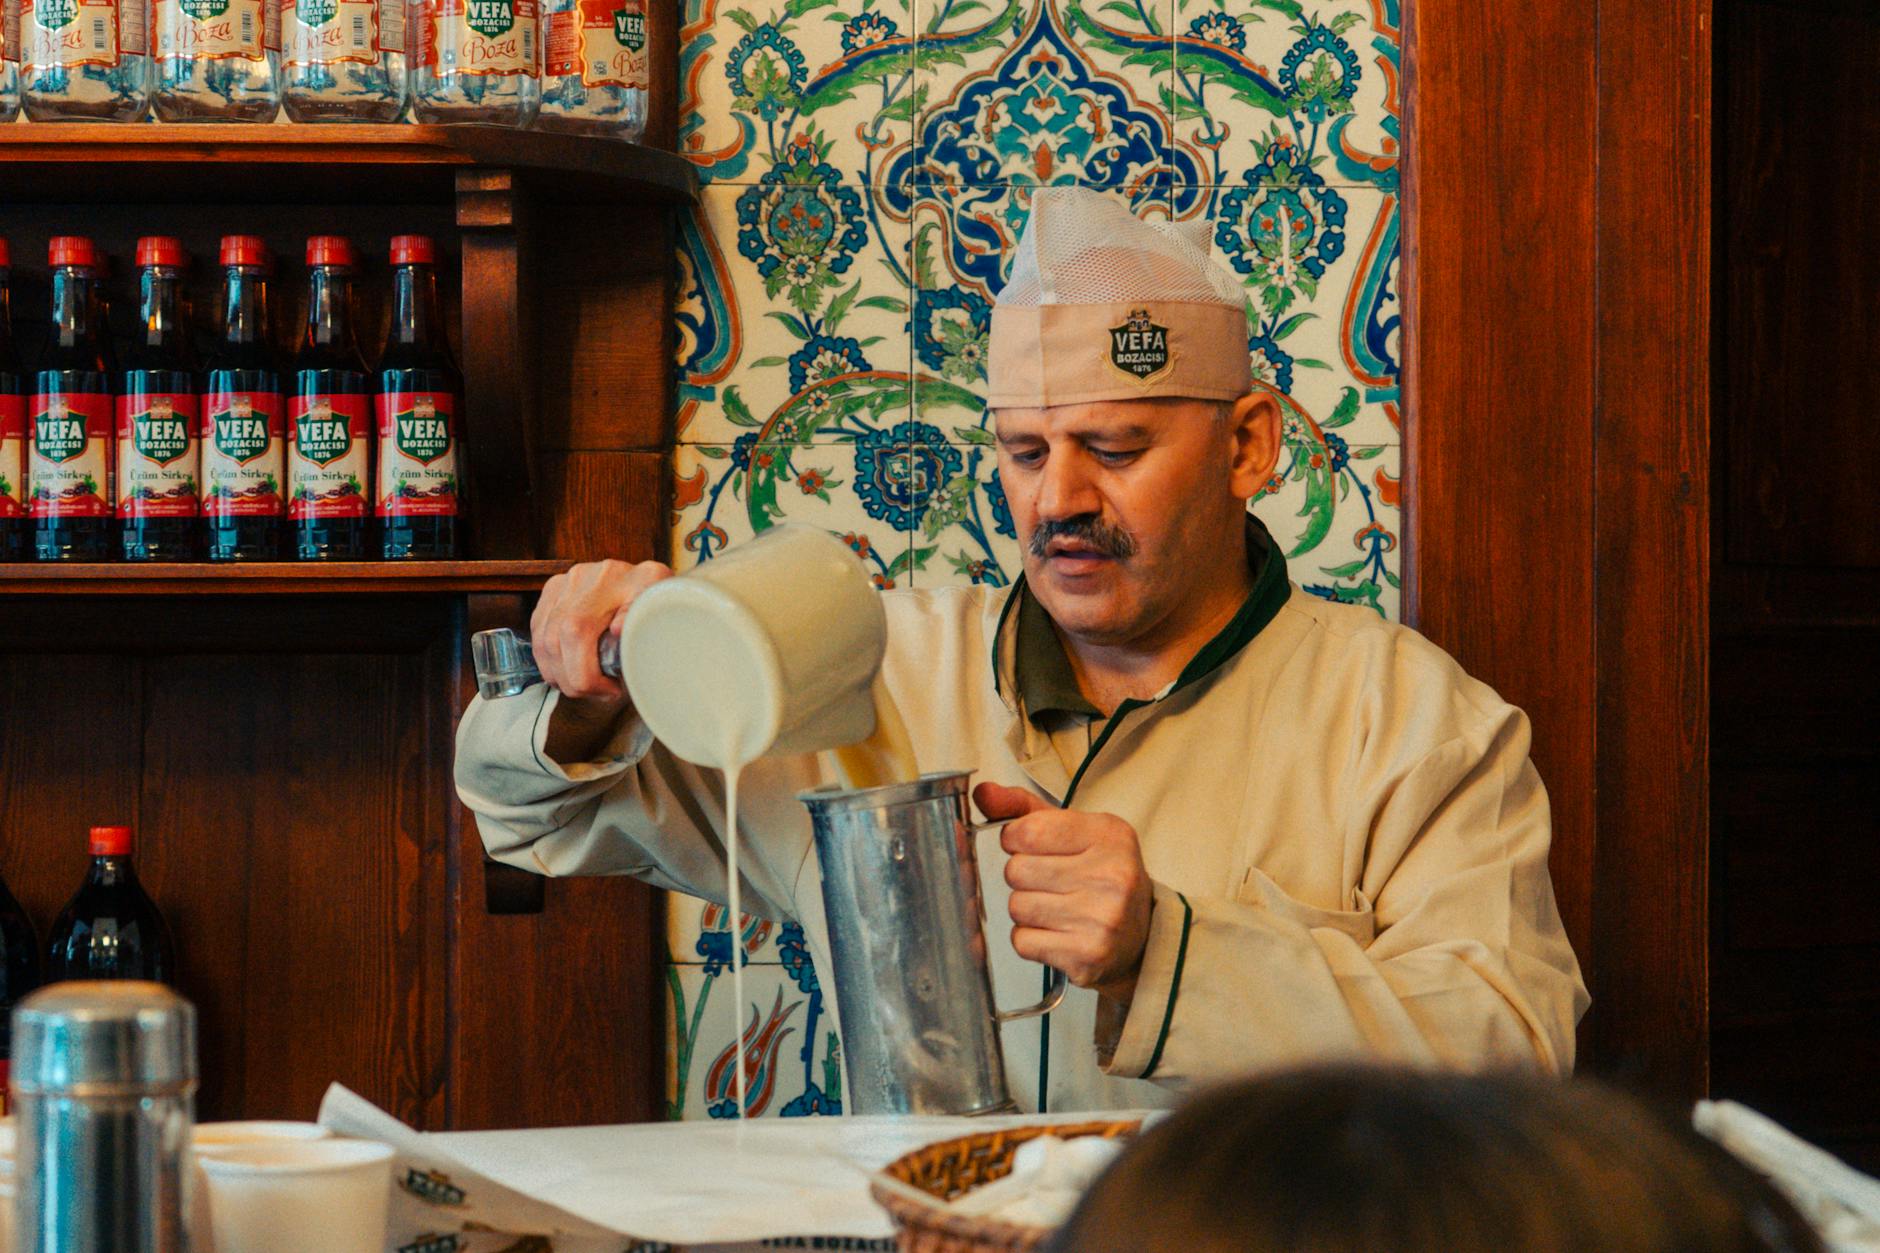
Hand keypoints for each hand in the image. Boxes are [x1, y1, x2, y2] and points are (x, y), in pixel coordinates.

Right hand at [532, 559, 672, 722]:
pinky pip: (537, 634)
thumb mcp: (663, 602)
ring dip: (558, 673)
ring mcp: (563, 583)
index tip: (610, 689)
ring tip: (585, 685)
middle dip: (572, 680)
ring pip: (542, 641)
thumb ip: (642, 613)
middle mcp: (580, 577)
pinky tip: (569, 670)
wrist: (651, 582)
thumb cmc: (658, 598)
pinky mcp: (552, 593)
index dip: (585, 672)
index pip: (576, 631)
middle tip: (597, 693)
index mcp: (609, 580)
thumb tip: (617, 630)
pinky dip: (549, 660)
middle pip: (554, 641)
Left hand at [975, 781, 1153, 1005]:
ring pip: (1017, 907)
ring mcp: (1101, 920)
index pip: (1029, 831)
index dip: (1016, 839)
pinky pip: (1022, 941)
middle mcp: (1110, 876)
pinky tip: (1057, 931)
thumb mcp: (1074, 830)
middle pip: (1017, 870)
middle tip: (1050, 882)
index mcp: (1108, 835)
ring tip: (1056, 907)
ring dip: (1026, 908)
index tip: (1031, 846)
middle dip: (1023, 876)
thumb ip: (1025, 809)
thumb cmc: (1100, 875)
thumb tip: (983, 793)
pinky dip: (1031, 938)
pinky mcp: (1086, 956)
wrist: (1141, 935)